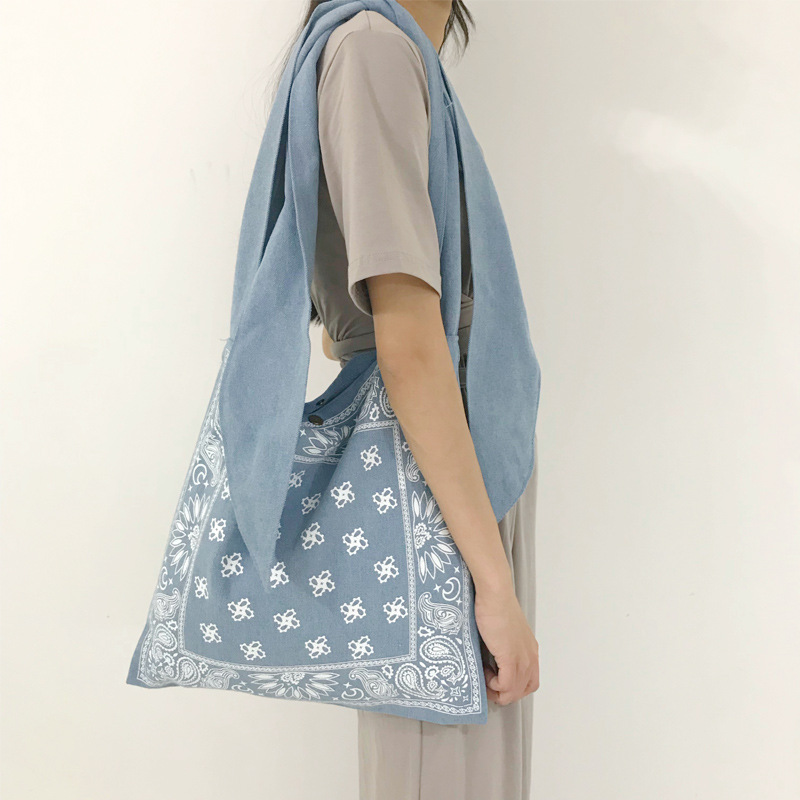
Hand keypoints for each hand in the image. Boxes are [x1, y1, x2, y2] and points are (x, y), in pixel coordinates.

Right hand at [474, 583, 539, 704]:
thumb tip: (492, 663)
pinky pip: (506, 685)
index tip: (496, 682)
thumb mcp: (503, 632)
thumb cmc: (494, 606)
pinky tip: (485, 672)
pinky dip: (494, 685)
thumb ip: (503, 648)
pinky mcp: (510, 657)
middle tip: (487, 685)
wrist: (495, 595)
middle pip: (522, 690)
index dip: (513, 688)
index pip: (529, 682)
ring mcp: (522, 658)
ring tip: (484, 677)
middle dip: (504, 694)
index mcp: (530, 650)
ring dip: (497, 691)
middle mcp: (530, 656)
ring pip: (514, 691)